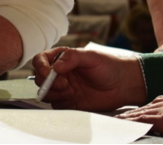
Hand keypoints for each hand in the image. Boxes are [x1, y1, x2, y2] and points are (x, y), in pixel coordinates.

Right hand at [32, 48, 146, 111]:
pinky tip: (74, 99)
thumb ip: (72, 57)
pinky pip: (57, 106)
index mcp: (61, 59)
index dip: (40, 66)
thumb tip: (55, 67)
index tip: (48, 73)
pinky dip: (62, 103)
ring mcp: (64, 89)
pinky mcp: (70, 103)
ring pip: (46, 93)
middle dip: (48, 83)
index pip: (40, 60)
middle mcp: (59, 74)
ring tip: (71, 91)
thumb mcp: (90, 56)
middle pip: (39, 79)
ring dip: (54, 94)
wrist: (123, 84)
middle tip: (65, 85)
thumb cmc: (108, 66)